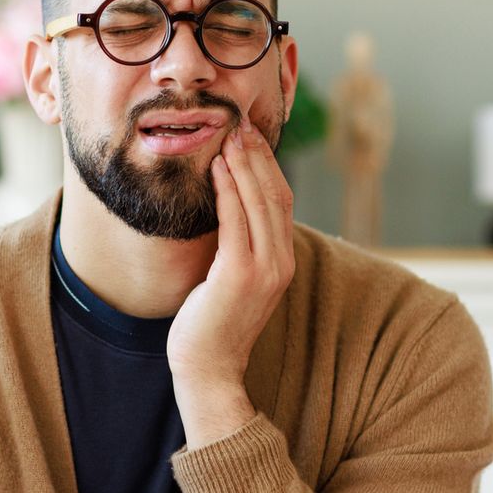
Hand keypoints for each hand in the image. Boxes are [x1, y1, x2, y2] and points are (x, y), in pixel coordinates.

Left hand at [169, 115, 295, 445]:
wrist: (209, 368)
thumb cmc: (213, 324)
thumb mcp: (233, 278)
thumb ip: (239, 246)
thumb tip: (227, 209)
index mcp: (283, 262)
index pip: (281, 202)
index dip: (269, 167)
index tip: (252, 138)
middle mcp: (281, 263)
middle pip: (276, 195)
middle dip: (259, 156)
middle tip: (242, 124)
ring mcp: (264, 270)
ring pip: (260, 203)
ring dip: (245, 165)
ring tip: (230, 136)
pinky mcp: (239, 276)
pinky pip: (236, 222)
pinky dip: (229, 190)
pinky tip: (218, 169)